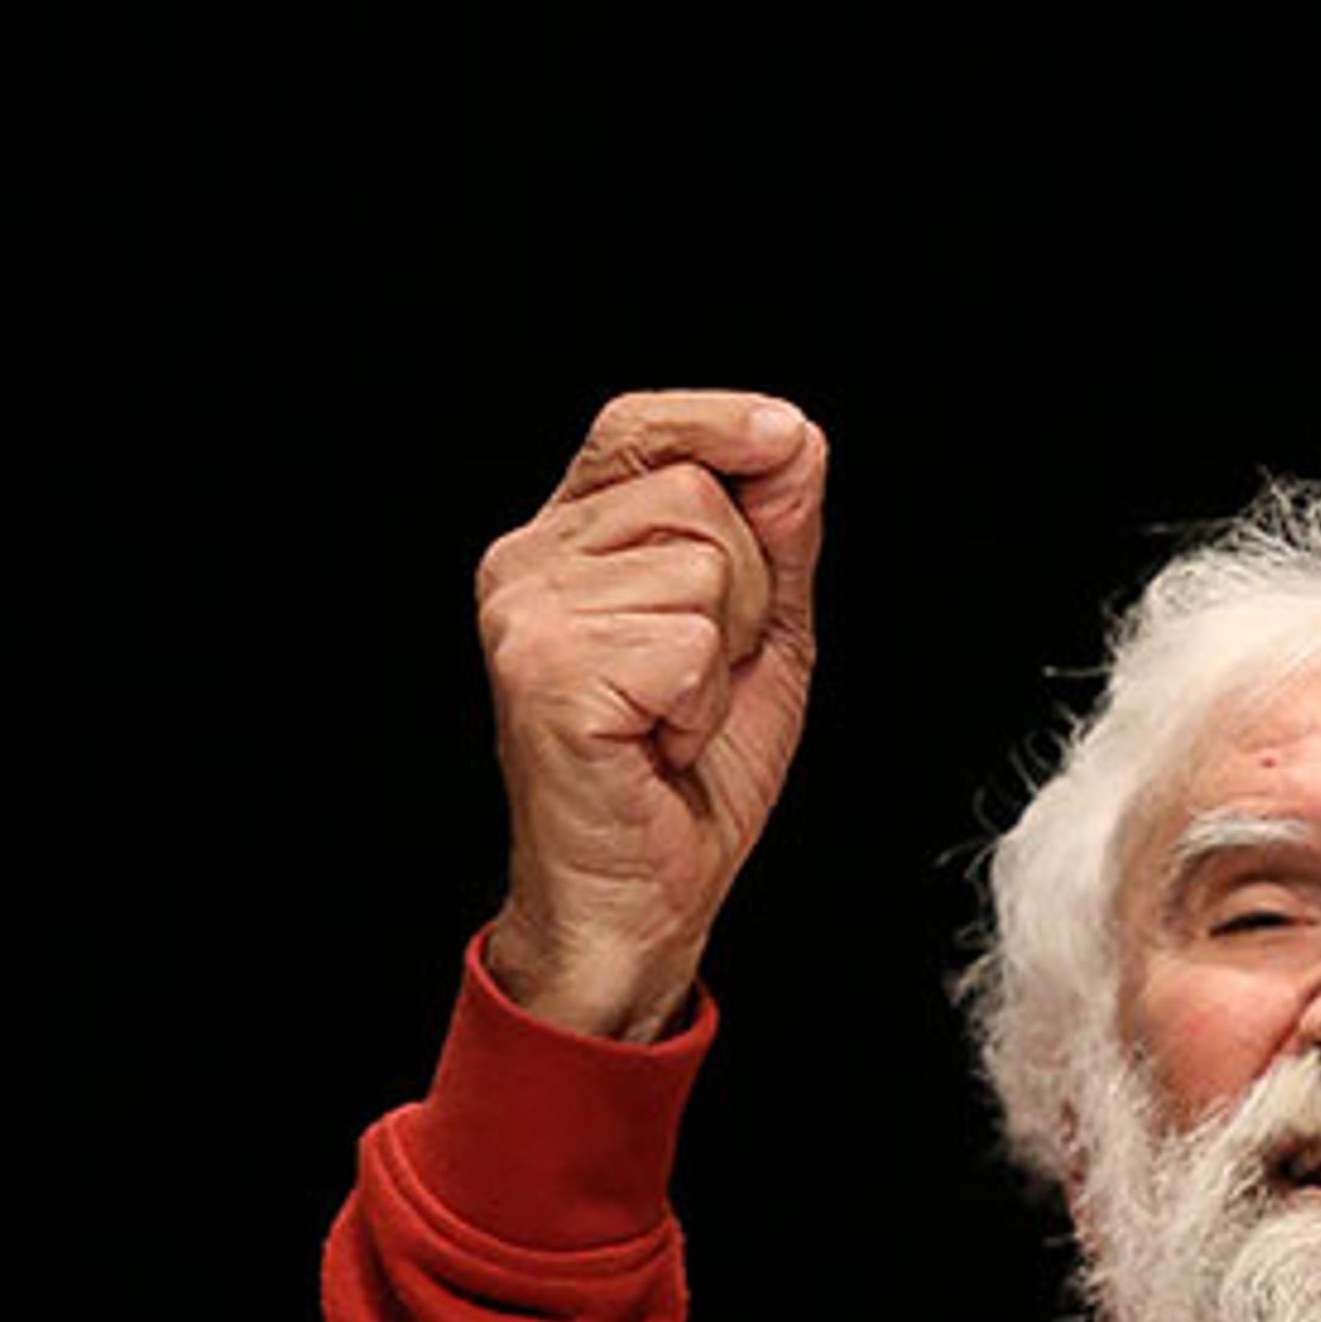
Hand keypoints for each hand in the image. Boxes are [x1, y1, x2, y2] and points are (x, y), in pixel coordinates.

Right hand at [474, 390, 828, 1038]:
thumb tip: (794, 439)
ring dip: (723, 658)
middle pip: (695, 496)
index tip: (786, 439)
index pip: (636, 426)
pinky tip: (660, 745)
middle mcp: (528, 562)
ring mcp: (527, 614)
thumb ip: (776, 536)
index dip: (719, 420)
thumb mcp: (756, 637)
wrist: (640, 901)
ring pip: (699, 566)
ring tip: (677, 717)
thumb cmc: (686, 779)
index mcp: (567, 542)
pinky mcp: (546, 672)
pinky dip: (701, 707)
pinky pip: (687, 643)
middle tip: (702, 679)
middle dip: (743, 593)